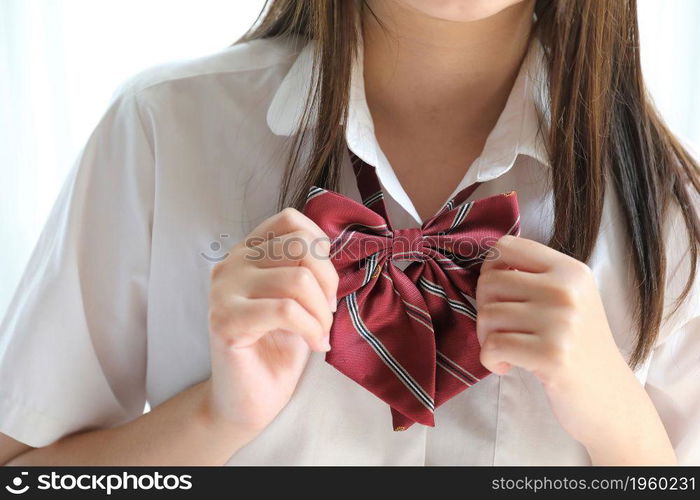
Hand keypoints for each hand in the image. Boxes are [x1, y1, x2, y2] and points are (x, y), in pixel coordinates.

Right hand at [203, 208, 338, 438]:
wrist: (249, 400)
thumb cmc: (278, 348)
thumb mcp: (300, 298)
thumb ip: (306, 267)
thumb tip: (332, 249)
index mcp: (248, 252)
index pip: (291, 220)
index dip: (321, 246)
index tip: (326, 284)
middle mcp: (231, 264)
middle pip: (300, 246)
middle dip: (328, 281)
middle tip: (327, 314)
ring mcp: (223, 290)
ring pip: (298, 279)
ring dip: (321, 312)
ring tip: (320, 334)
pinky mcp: (225, 320)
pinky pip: (286, 310)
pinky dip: (311, 328)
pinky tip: (314, 345)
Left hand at [476, 235, 674, 463]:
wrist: (610, 399)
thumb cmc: (578, 348)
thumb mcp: (569, 300)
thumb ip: (534, 278)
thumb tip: (485, 267)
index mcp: (570, 270)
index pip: (506, 247)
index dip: (489, 270)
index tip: (500, 295)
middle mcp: (567, 290)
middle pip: (489, 282)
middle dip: (484, 310)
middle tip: (501, 332)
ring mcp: (561, 322)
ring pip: (486, 315)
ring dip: (487, 338)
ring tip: (508, 351)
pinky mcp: (551, 355)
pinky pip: (493, 346)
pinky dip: (490, 360)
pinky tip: (507, 367)